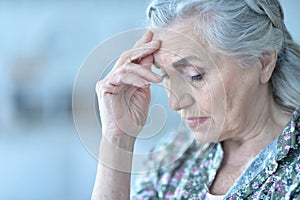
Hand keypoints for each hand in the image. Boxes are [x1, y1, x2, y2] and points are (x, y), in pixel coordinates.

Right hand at [95, 31, 161, 146]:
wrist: (125, 135)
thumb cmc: (133, 117)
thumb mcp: (143, 92)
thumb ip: (145, 76)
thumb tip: (150, 57)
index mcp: (123, 78)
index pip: (132, 59)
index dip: (142, 47)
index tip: (154, 38)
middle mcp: (113, 77)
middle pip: (127, 57)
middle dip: (143, 48)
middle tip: (157, 42)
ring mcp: (107, 81)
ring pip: (125, 65)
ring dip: (143, 67)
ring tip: (157, 72)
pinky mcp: (104, 87)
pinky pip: (121, 76)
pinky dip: (135, 77)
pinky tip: (147, 82)